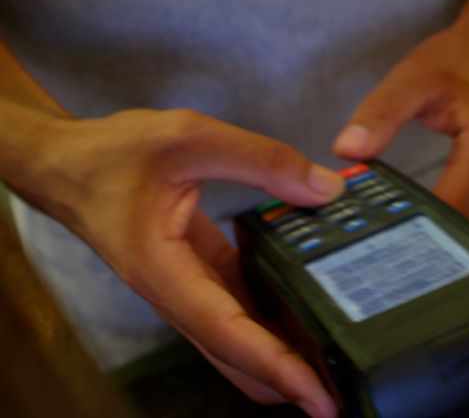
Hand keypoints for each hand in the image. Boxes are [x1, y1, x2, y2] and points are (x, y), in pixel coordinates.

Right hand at [23, 109, 343, 417]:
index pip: (228, 333)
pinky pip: (240, 304)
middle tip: (340, 393)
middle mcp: (177, 292)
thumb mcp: (189, 138)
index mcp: (164, 272)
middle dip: (286, 380)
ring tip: (337, 358)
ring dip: (282, 351)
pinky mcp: (201, 272)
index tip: (315, 396)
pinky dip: (274, 312)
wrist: (67, 163)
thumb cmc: (111, 155)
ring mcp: (189, 287)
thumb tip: (324, 189)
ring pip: (239, 336)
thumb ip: (260, 160)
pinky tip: (311, 305)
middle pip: (237, 355)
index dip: (275, 367)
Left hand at [333, 0, 468, 236]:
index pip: (450, 209)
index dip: (413, 230)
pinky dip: (455, 238)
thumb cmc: (460, 62)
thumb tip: (348, 149)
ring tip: (396, 249)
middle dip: (423, 245)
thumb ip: (379, 113)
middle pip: (465, 233)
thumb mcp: (413, 77)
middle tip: (377, 254)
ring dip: (441, 248)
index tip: (375, 240)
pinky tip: (423, 236)